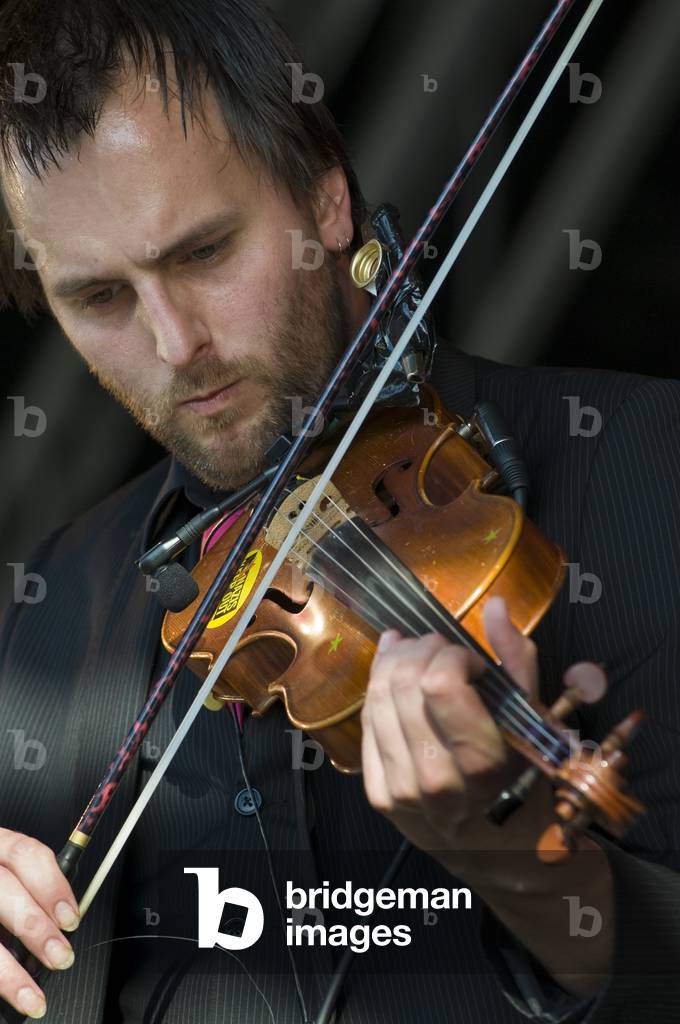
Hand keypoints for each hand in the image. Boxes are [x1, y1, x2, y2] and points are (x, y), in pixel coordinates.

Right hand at [0, 829, 78, 1018]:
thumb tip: (60, 922)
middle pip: (4, 888)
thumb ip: (27, 889)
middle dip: (35, 926)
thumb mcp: (6, 875)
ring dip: (8, 972)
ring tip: (31, 995)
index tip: (70, 918)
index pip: (25, 854)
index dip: (52, 886)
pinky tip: (5, 992)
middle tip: (59, 955)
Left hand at [361, 596, 605, 878]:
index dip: (452, 655)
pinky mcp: (379, 796)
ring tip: (419, 655)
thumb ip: (516, 660)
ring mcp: (402, 792)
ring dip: (397, 661)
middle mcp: (438, 784)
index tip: (470, 659)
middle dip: (422, 649)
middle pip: (404, 685)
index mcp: (486, 766)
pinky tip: (394, 672)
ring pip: (378, 698)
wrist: (501, 853)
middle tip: (441, 648)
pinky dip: (377, 687)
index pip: (439, 686)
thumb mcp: (536, 723)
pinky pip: (367, 722)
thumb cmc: (525, 781)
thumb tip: (495, 605)